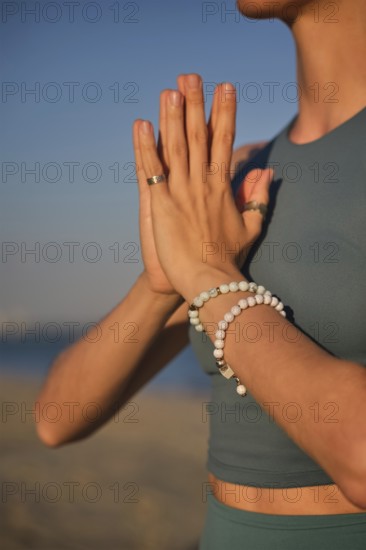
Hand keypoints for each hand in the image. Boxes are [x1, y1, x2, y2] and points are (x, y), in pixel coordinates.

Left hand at [134, 73, 272, 299]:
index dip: (225, 113)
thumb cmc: (228, 257)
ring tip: (170, 89)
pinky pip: (151, 169)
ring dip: (172, 116)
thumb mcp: (250, 227)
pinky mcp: (160, 204)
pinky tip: (140, 124)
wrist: (207, 281)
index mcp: (222, 186)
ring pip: (176, 146)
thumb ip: (258, 198)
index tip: (226, 88)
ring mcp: (181, 192)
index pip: (224, 141)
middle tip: (193, 76)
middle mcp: (202, 183)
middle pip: (199, 136)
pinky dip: (145, 146)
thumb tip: (267, 172)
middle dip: (196, 104)